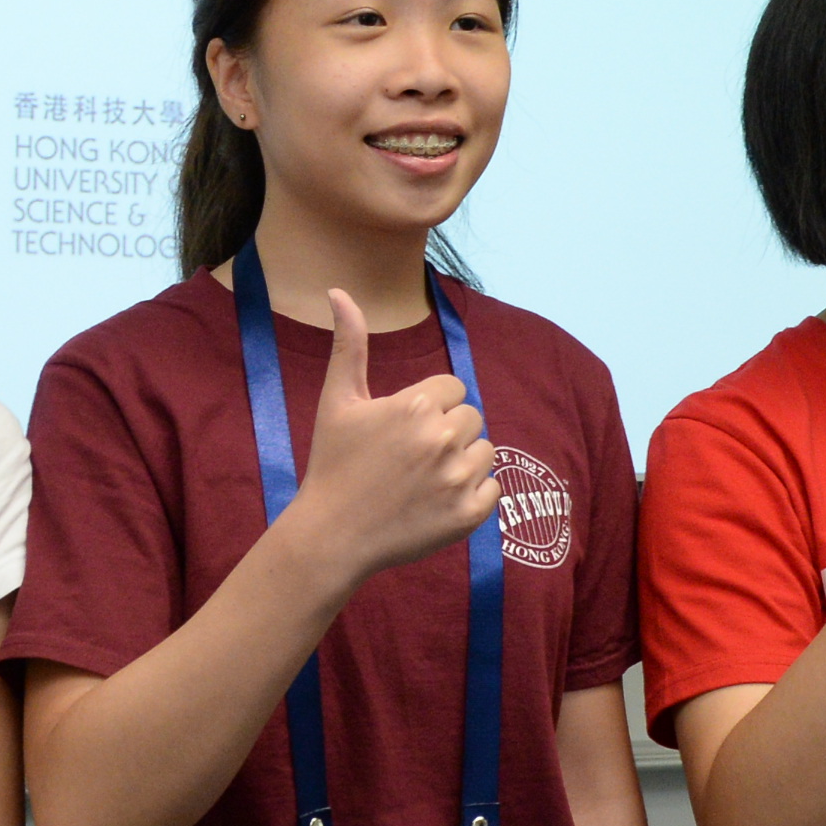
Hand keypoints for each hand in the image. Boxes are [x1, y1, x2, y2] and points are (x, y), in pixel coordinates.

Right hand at [286, 288, 496, 583]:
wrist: (332, 535)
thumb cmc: (333, 464)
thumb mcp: (337, 400)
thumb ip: (348, 343)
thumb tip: (337, 290)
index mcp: (416, 406)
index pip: (453, 389)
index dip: (428, 407)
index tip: (400, 431)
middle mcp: (442, 439)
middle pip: (470, 418)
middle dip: (446, 432)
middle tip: (409, 457)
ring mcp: (458, 480)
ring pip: (485, 451)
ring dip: (462, 461)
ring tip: (423, 479)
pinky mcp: (469, 515)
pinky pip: (493, 488)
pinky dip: (472, 495)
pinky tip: (436, 501)